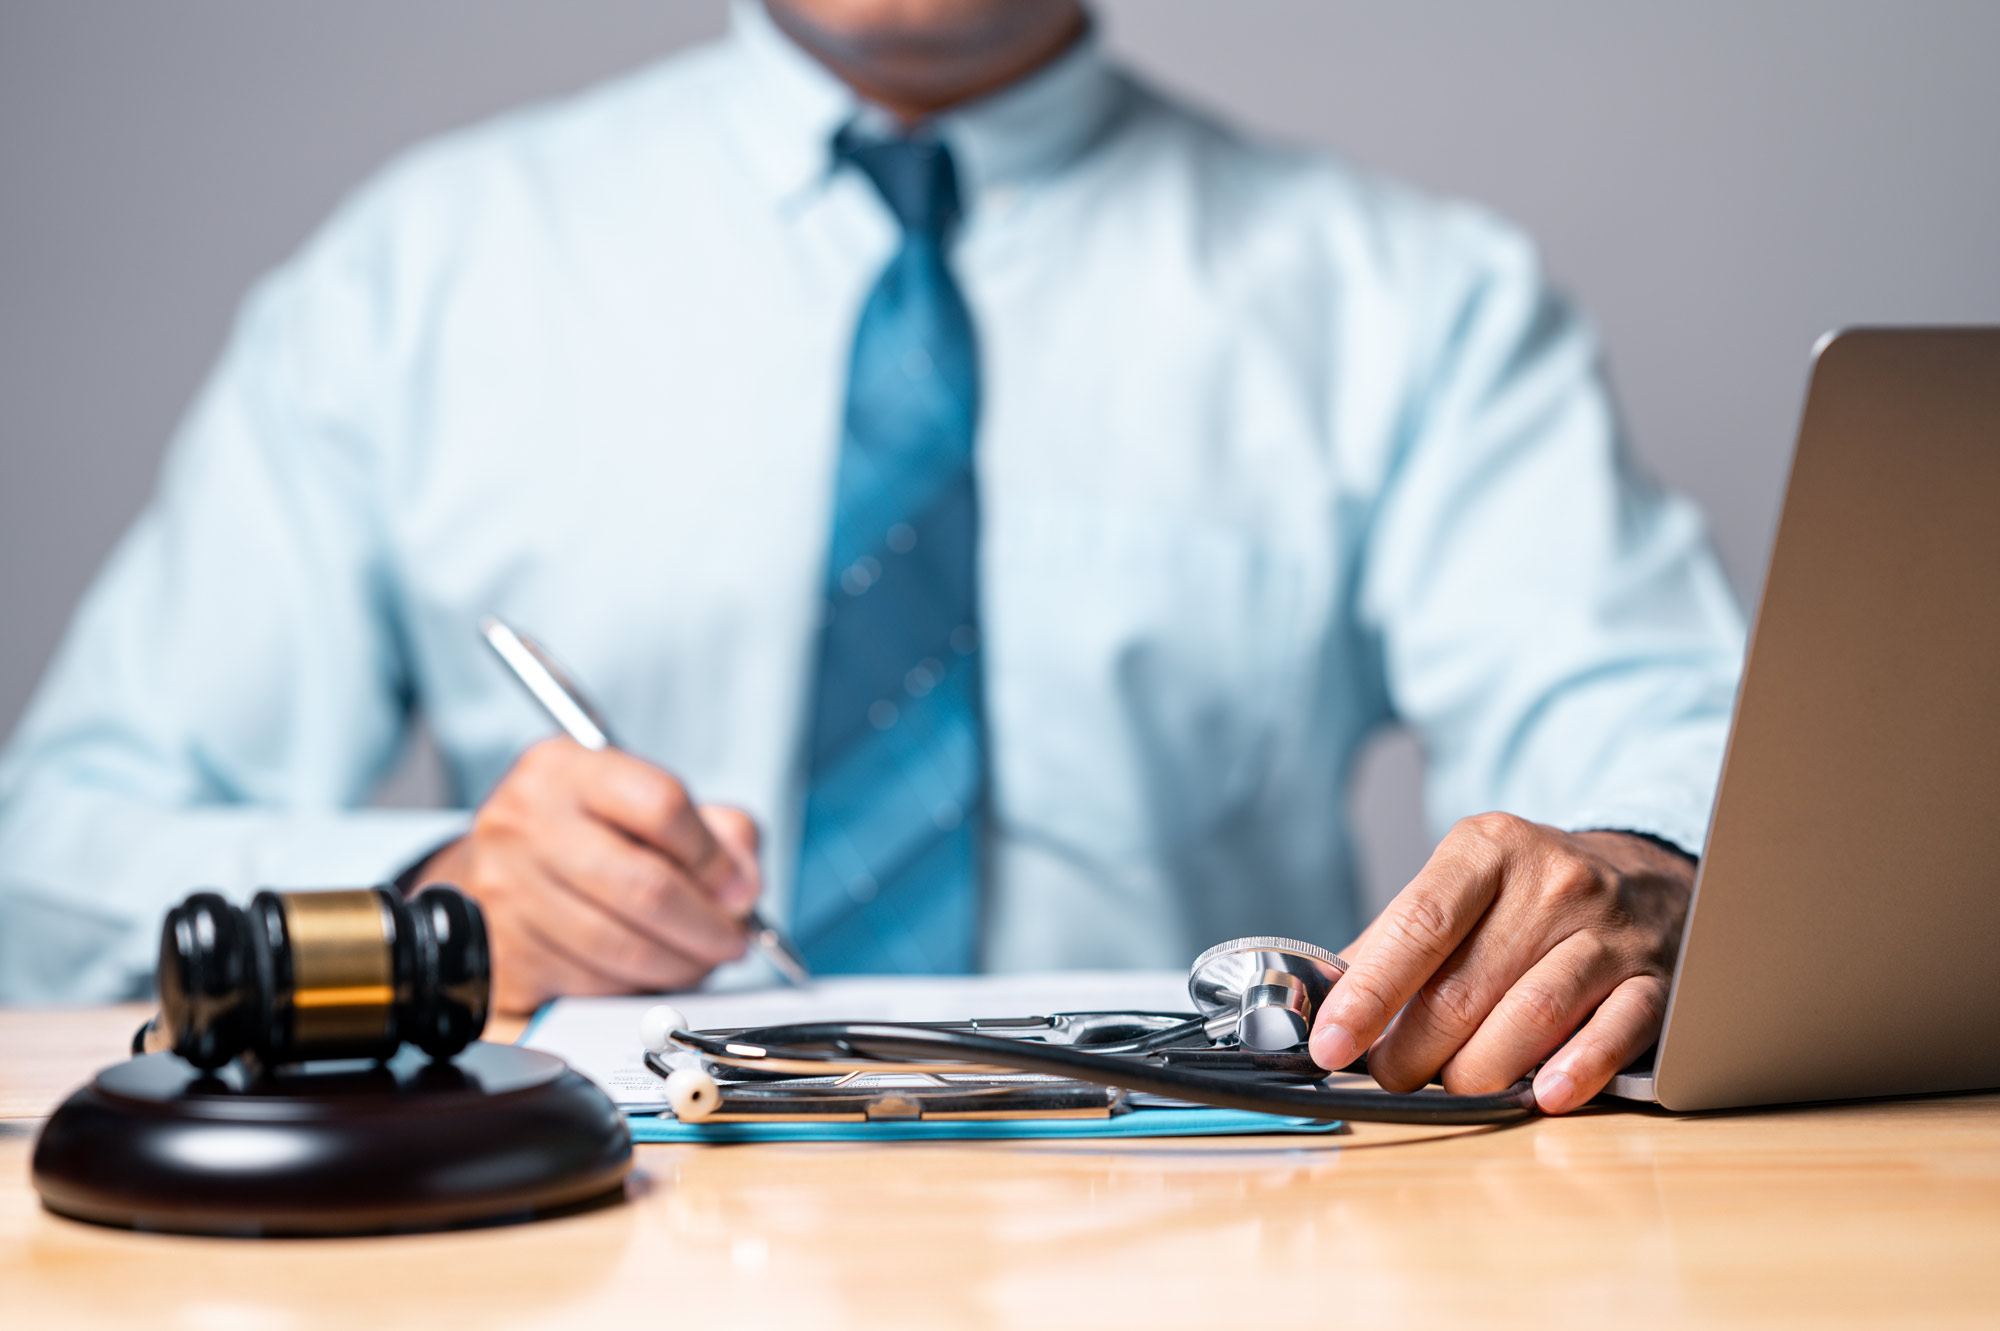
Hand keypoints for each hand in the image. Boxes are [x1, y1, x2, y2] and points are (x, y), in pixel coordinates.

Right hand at [415, 738, 760, 1012]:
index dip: (715, 857)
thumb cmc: (585, 834)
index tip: (739, 888)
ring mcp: (506, 891)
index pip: (661, 806)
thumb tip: (744, 887)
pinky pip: (593, 986)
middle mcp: (524, 823)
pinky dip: (637, 988)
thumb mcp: (644, 801)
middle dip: (707, 926)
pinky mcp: (504, 954)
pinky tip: (652, 973)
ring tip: (701, 959)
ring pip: (623, 948)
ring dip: (682, 965)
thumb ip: (717, 830)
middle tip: (733, 939)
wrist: (495, 869)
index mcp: (566, 770)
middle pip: (645, 887)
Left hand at [1308, 814, 1693, 1113]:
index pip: (1417, 927)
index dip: (1368, 994)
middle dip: (1414, 1051)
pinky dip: (1577, 1069)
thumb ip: (1391, 944)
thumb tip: (1322, 1007)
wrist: (1650, 875)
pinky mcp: (1654, 979)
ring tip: (1450, 1087)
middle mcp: (1552, 882)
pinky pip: (1615, 1032)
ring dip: (1477, 1070)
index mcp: (1487, 849)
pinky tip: (1545, 1095)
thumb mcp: (1459, 890)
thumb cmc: (1528, 897)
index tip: (1331, 1044)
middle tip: (1390, 1076)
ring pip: (1532, 1016)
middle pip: (1465, 988)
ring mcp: (1610, 931)